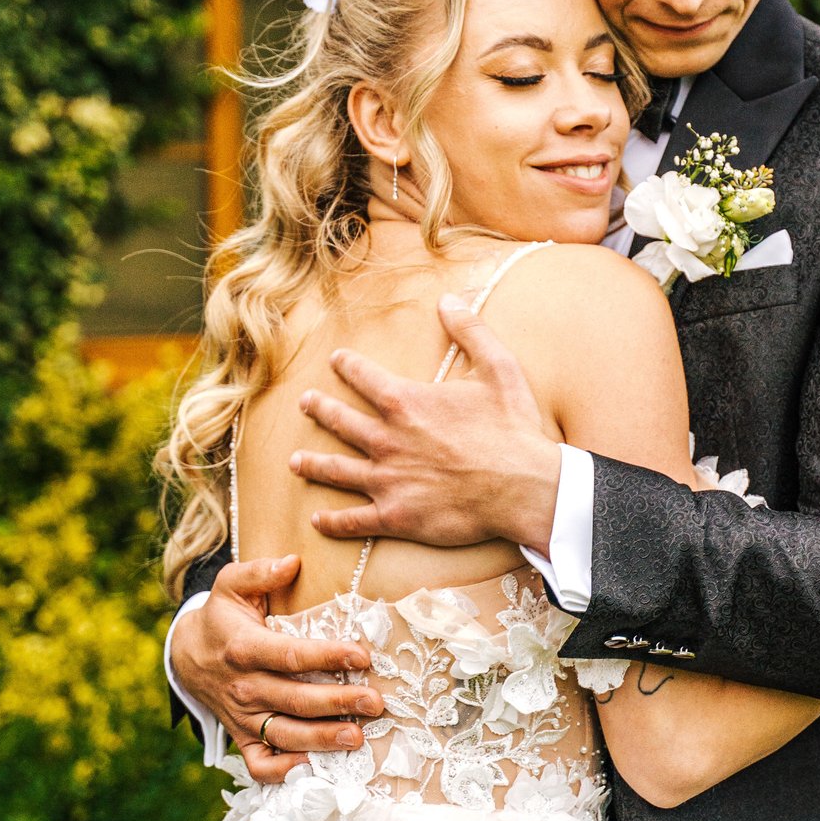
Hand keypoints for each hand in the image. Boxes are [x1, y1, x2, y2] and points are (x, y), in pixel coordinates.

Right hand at [169, 556, 384, 784]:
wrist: (187, 656)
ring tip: (357, 738)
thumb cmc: (222, 618)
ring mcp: (242, 717)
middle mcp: (244, 686)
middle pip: (295, 699)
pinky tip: (316, 766)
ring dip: (321, 740)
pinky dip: (285, 772)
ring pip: (284, 735)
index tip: (361, 656)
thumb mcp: (231, 585)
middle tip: (375, 704)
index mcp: (244, 647)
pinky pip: (261, 765)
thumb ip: (259, 571)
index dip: (326, 656)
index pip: (289, 655)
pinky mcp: (241, 738)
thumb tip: (293, 562)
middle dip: (337, 703)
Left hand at [291, 296, 561, 553]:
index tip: (337, 360)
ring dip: (313, 464)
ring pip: (337, 471)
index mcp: (406, 402)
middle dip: (321, 410)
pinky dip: (333, 521)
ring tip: (295, 461)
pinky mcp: (396, 515)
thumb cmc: (513, 429)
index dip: (347, 366)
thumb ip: (471, 331)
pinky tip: (318, 519)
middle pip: (341, 422)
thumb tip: (449, 299)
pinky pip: (354, 520)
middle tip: (306, 404)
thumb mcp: (498, 369)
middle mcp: (387, 440)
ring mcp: (387, 480)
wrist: (524, 487)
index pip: (364, 377)